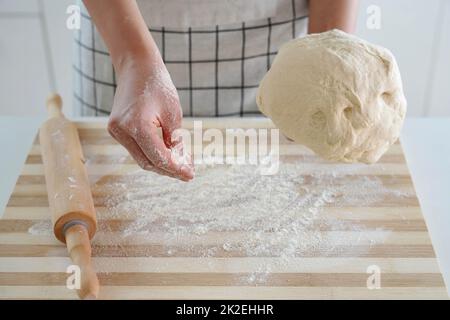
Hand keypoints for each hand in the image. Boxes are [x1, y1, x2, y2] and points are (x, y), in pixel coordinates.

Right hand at [108, 57, 193, 180]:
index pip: (158, 157)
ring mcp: (115, 131)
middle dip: (169, 169)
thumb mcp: (174, 114)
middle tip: (187, 173)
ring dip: (160, 163)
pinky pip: (136, 149)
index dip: (176, 169)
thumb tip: (180, 165)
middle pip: (148, 162)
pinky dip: (151, 153)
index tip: (190, 175)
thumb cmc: (158, 85)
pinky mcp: (115, 130)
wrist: (137, 66)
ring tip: (180, 164)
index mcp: (136, 125)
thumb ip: (175, 142)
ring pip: (141, 158)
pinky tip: (167, 154)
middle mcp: (121, 130)